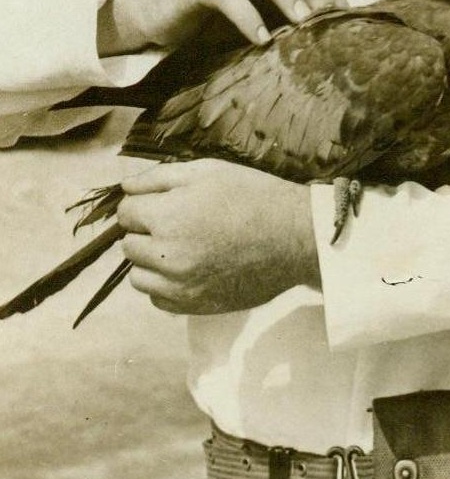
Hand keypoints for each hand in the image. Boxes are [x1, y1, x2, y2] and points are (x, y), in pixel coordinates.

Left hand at [116, 160, 320, 313]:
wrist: (294, 237)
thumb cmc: (252, 196)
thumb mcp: (207, 171)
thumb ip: (159, 177)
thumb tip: (125, 188)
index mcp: (167, 217)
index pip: (125, 212)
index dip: (143, 203)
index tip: (165, 203)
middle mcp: (166, 255)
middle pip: (128, 245)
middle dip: (146, 231)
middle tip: (178, 223)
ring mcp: (179, 286)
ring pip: (139, 276)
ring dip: (151, 261)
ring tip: (182, 247)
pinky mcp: (193, 307)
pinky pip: (157, 299)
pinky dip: (165, 285)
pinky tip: (190, 269)